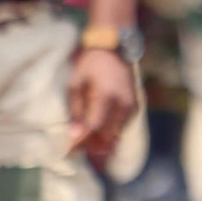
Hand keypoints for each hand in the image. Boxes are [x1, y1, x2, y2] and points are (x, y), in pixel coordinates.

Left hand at [66, 46, 137, 166]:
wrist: (114, 48)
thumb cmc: (90, 63)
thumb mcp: (76, 84)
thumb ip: (76, 111)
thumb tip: (73, 136)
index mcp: (106, 95)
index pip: (92, 127)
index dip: (80, 142)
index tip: (67, 152)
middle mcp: (123, 104)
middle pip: (107, 136)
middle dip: (90, 147)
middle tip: (74, 152)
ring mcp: (131, 106)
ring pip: (115, 135)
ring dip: (100, 144)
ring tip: (85, 148)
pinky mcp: (134, 107)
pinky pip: (121, 128)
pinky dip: (109, 136)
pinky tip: (98, 140)